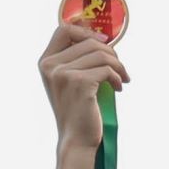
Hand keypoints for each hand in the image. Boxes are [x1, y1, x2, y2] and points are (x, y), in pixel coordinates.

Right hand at [40, 21, 130, 145]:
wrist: (76, 139)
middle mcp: (51, 66)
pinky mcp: (79, 83)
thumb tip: (102, 37)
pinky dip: (118, 77)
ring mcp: (63, 74)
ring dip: (118, 66)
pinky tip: (119, 88)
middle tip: (119, 68)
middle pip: (89, 41)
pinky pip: (107, 69)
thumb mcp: (69, 81)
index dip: (85, 31)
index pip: (63, 30)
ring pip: (101, 54)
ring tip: (122, 78)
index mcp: (45, 62)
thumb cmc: (77, 110)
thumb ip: (76, 59)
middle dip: (110, 53)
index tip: (103, 42)